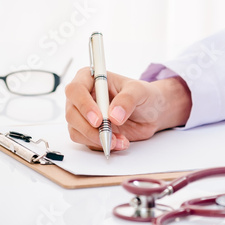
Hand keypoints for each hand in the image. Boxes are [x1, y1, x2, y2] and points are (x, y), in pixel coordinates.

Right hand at [65, 67, 191, 151]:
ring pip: (76, 130)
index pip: (75, 90)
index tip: (98, 119)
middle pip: (71, 113)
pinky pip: (87, 142)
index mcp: (90, 78)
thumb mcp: (139, 91)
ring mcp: (84, 115)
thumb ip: (127, 99)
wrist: (152, 113)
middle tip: (108, 135)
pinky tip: (119, 142)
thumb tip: (114, 115)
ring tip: (119, 140)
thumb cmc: (144, 95)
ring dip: (96, 139)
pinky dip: (102, 145)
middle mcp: (83, 96)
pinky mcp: (89, 131)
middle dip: (89, 128)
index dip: (84, 105)